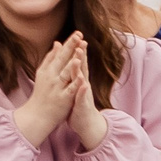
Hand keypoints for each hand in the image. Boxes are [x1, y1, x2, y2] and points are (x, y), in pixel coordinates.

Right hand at [14, 36, 80, 139]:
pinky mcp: (63, 98)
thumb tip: (57, 43)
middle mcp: (51, 77)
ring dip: (71, 62)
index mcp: (48, 70)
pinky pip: (70, 89)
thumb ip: (50, 58)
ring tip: (78, 51)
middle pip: (63, 60)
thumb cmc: (42, 94)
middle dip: (71, 47)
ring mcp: (57, 87)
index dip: (69, 43)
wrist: (37, 115)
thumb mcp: (43, 73)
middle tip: (79, 35)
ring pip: (65, 73)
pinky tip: (80, 76)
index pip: (60, 54)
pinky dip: (75, 82)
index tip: (77, 33)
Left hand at [63, 32, 107, 150]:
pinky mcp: (83, 105)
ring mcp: (84, 94)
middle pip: (83, 67)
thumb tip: (73, 60)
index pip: (78, 62)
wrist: (86, 123)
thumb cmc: (78, 103)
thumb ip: (74, 72)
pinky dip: (82, 90)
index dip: (77, 49)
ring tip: (79, 59)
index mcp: (79, 79)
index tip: (76, 36)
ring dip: (81, 69)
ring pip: (82, 80)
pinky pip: (82, 97)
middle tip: (80, 42)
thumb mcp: (74, 85)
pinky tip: (82, 84)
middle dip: (81, 55)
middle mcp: (83, 84)